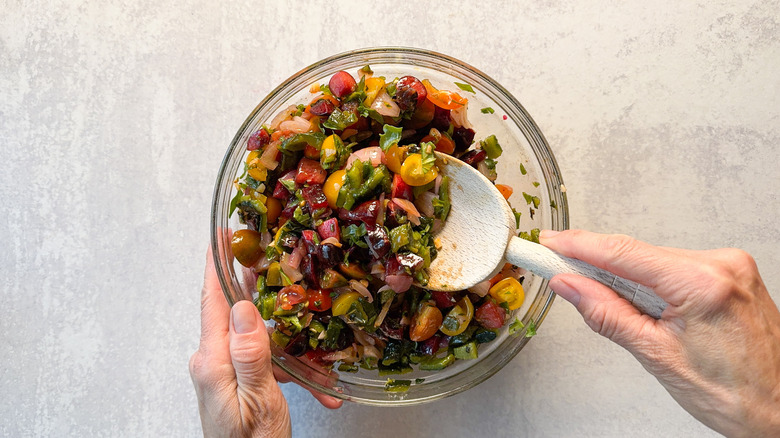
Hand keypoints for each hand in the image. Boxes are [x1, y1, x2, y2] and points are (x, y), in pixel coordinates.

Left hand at [189, 247, 341, 437]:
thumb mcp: (258, 401)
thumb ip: (249, 354)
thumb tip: (243, 306)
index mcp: (213, 360)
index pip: (213, 299)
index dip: (217, 263)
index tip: (221, 232)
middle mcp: (214, 360)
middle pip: (237, 309)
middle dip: (264, 287)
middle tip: (282, 258)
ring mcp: (225, 370)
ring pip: (260, 336)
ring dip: (292, 340)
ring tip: (317, 332)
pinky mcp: (237, 381)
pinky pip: (266, 361)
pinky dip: (292, 368)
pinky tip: (319, 385)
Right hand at [540, 229, 779, 437]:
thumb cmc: (735, 395)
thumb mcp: (656, 355)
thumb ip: (607, 313)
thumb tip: (571, 286)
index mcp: (704, 283)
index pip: (624, 253)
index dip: (578, 245)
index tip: (550, 243)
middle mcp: (722, 265)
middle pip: (638, 253)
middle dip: (597, 263)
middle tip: (559, 270)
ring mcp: (731, 267)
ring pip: (656, 260)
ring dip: (625, 276)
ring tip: (605, 301)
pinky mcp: (732, 274)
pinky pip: (676, 267)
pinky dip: (650, 281)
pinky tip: (639, 301)